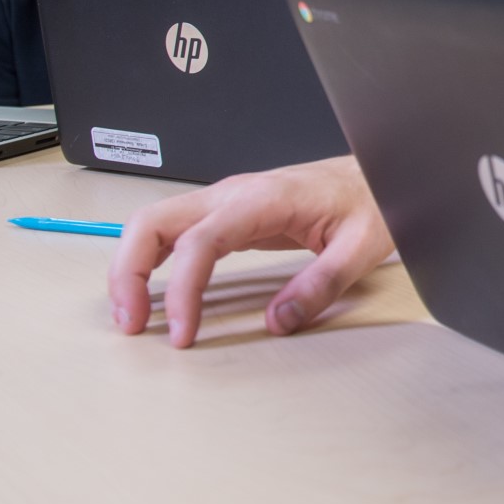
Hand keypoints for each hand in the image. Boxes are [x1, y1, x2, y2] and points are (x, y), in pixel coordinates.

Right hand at [107, 155, 392, 348]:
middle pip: (153, 222)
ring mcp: (226, 201)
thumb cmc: (368, 198)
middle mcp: (234, 194)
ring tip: (132, 315)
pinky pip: (176, 233)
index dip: (182, 290)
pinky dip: (153, 261)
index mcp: (263, 199)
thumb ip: (321, 285)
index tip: (183, 332)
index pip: (200, 242)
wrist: (374, 171)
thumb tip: (279, 320)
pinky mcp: (229, 213)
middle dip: (129, 272)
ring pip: (154, 224)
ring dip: (132, 267)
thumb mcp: (359, 246)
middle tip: (131, 323)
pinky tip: (153, 292)